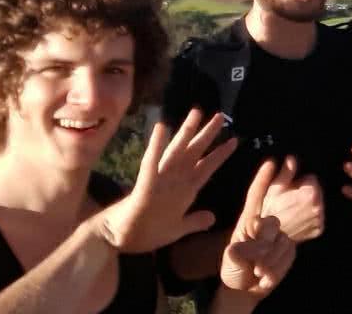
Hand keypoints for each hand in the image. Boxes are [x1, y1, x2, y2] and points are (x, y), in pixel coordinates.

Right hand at [98, 109, 236, 252]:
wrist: (116, 240)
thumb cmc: (144, 233)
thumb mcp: (177, 229)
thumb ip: (194, 222)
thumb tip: (212, 217)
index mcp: (183, 191)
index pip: (206, 168)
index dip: (220, 154)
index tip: (234, 140)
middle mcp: (173, 181)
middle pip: (194, 153)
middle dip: (207, 134)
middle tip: (220, 115)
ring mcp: (158, 181)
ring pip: (176, 152)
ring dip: (186, 132)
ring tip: (196, 112)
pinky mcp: (143, 186)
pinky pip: (151, 163)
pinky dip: (156, 146)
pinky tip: (161, 128)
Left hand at [220, 160, 296, 300]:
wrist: (247, 289)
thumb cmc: (234, 270)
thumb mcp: (230, 262)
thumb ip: (236, 254)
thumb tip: (238, 249)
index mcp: (248, 220)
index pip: (256, 196)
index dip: (263, 180)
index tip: (271, 163)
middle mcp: (265, 224)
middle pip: (278, 205)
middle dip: (286, 194)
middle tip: (291, 180)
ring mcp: (279, 235)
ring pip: (282, 238)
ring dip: (271, 257)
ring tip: (257, 271)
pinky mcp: (290, 248)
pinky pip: (288, 252)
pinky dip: (279, 264)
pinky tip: (266, 275)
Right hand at [261, 156, 323, 241]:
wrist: (269, 236)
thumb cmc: (270, 210)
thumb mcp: (274, 187)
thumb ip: (286, 172)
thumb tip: (292, 159)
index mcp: (310, 193)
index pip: (311, 178)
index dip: (299, 182)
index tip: (290, 190)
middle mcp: (319, 206)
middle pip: (317, 190)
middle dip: (306, 192)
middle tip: (290, 200)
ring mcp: (320, 219)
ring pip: (318, 203)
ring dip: (309, 204)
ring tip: (293, 210)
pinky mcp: (319, 229)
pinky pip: (318, 217)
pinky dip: (311, 217)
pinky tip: (298, 219)